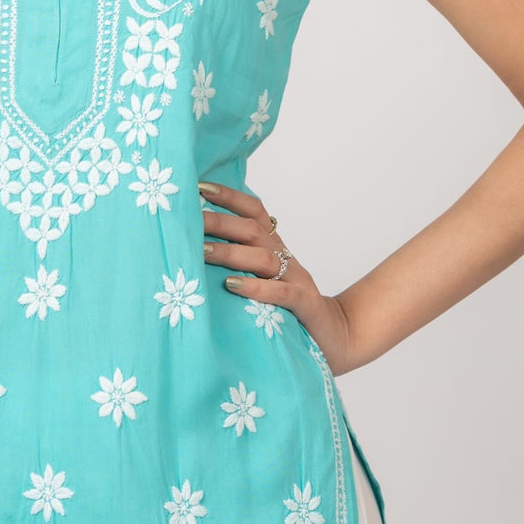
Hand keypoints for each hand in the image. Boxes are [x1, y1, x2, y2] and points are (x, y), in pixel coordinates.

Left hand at [200, 179, 354, 374]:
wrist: (336, 336)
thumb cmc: (289, 309)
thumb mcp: (264, 279)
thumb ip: (240, 263)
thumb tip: (195, 248)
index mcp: (275, 248)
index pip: (255, 212)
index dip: (229, 197)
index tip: (199, 187)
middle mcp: (285, 258)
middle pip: (252, 231)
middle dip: (219, 223)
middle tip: (187, 223)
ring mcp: (297, 280)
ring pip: (263, 259)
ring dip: (230, 253)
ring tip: (202, 253)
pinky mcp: (305, 305)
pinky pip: (282, 293)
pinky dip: (257, 288)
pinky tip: (233, 286)